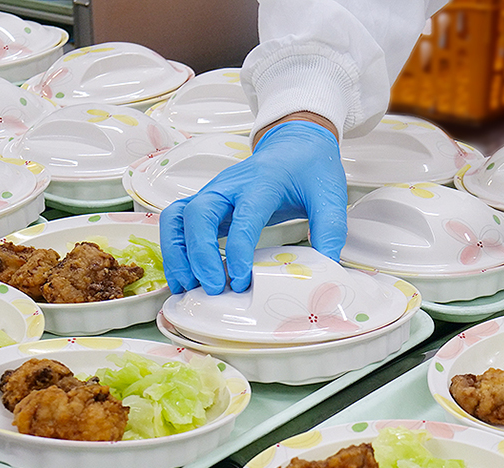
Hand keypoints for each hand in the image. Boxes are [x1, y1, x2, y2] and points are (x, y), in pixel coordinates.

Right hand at [160, 119, 347, 294]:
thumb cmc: (309, 167)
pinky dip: (173, 249)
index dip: (237, 249)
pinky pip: (177, 223)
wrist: (296, 143)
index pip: (243, 215)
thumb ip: (330, 232)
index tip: (242, 279)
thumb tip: (325, 269)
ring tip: (187, 286)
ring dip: (177, 253)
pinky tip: (183, 275)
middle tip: (215, 287)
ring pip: (177, 218)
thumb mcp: (330, 196)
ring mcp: (214, 193)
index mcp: (263, 182)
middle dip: (199, 254)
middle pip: (198, 214)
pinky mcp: (207, 203)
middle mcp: (229, 185)